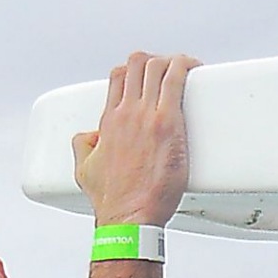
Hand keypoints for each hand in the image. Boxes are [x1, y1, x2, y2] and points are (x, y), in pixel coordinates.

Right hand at [71, 51, 198, 227]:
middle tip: (170, 71)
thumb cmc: (115, 200)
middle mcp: (126, 113)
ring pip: (155, 66)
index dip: (134, 70)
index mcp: (108, 121)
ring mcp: (147, 116)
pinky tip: (193, 67)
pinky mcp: (168, 123)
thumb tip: (88, 136)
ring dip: (172, 61)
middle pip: (137, 65)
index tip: (148, 76)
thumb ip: (83, 146)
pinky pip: (175, 81)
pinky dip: (185, 67)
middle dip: (155, 61)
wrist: (129, 216)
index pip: (118, 77)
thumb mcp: (84, 169)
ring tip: (186, 69)